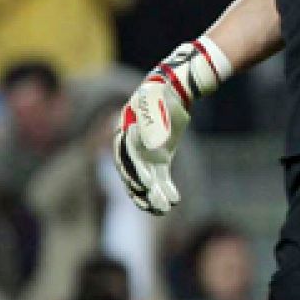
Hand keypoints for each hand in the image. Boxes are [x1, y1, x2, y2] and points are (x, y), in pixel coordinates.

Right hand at [111, 38, 230, 214]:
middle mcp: (130, 145)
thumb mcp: (154, 98)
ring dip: (153, 195)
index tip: (148, 184)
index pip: (128, 156)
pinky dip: (164, 189)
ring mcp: (143, 153)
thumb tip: (149, 138)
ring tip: (164, 209)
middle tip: (158, 205)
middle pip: (134, 172)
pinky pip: (158, 177)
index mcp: (126, 131)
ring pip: (145, 179)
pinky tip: (173, 201)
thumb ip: (149, 117)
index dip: (137, 170)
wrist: (171, 90)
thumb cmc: (161, 94)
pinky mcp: (157, 158)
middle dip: (145, 190)